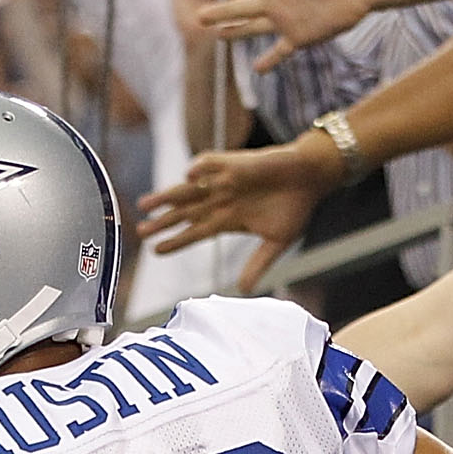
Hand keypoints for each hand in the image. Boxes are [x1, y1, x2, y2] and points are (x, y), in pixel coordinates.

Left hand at [136, 138, 341, 283]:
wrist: (312, 178)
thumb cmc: (295, 208)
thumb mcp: (276, 242)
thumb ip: (258, 264)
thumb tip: (245, 290)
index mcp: (229, 219)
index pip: (195, 232)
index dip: (176, 241)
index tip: (156, 251)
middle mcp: (222, 200)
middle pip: (185, 213)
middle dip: (163, 223)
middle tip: (140, 232)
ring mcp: (226, 181)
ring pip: (189, 189)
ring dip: (167, 197)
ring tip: (145, 205)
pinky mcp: (236, 163)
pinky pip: (212, 163)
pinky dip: (200, 167)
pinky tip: (187, 175)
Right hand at [200, 0, 375, 70]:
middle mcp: (276, 0)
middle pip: (240, 8)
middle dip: (220, 13)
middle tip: (199, 17)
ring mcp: (286, 20)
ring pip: (253, 28)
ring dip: (235, 33)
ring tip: (217, 36)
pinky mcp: (301, 36)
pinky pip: (280, 51)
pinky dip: (269, 60)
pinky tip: (256, 70)